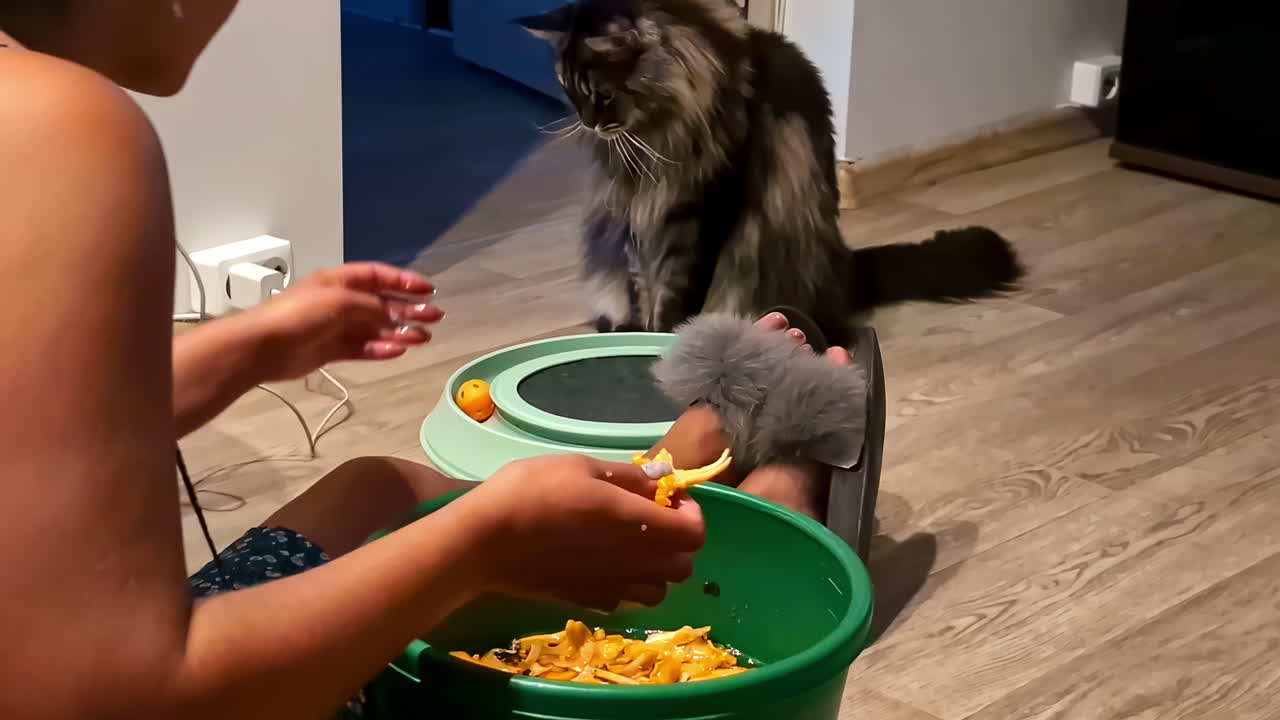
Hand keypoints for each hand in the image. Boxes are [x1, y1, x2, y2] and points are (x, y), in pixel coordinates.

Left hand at [251, 263, 442, 380]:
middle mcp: (340, 301)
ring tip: (422, 338)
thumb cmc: (299, 314)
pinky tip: (397, 351)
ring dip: (400, 332)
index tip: (428, 290)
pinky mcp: (332, 350)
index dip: (403, 281)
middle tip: (434, 317)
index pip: (378, 276)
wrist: (265, 346)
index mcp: (339, 281)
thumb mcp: (340, 301)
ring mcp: (336, 326)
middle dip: (409, 309)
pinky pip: (363, 348)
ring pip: (376, 328)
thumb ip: (372, 307)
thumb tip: (395, 315)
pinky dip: (381, 349)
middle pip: (381, 303)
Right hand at [454, 454, 705, 611]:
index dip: (690, 513)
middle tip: (651, 519)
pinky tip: (604, 564)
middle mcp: (633, 561)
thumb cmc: (532, 490)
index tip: (667, 497)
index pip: (694, 533)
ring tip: (631, 545)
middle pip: (684, 565)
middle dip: (678, 541)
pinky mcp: (589, 603)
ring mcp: (611, 587)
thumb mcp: (582, 466)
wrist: (484, 541)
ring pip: (660, 590)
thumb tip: (661, 479)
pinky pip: (628, 601)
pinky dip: (629, 585)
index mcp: (636, 523)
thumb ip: (628, 477)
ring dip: (657, 569)